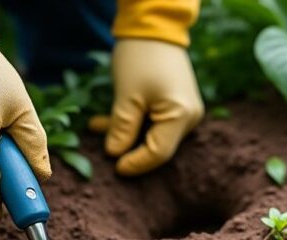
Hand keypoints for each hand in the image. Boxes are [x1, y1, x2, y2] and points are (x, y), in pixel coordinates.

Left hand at [105, 39, 203, 175]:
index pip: (158, 153)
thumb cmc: (141, 58)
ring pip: (154, 134)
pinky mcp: (177, 104)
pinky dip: (133, 123)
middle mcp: (189, 117)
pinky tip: (106, 121)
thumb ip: (122, 128)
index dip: (135, 163)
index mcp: (181, 115)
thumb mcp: (126, 96)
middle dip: (129, 149)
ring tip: (97, 127)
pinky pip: (155, 122)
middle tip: (102, 150)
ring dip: (126, 134)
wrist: (155, 26)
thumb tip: (115, 155)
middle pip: (158, 146)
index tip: (114, 168)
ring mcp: (185, 111)